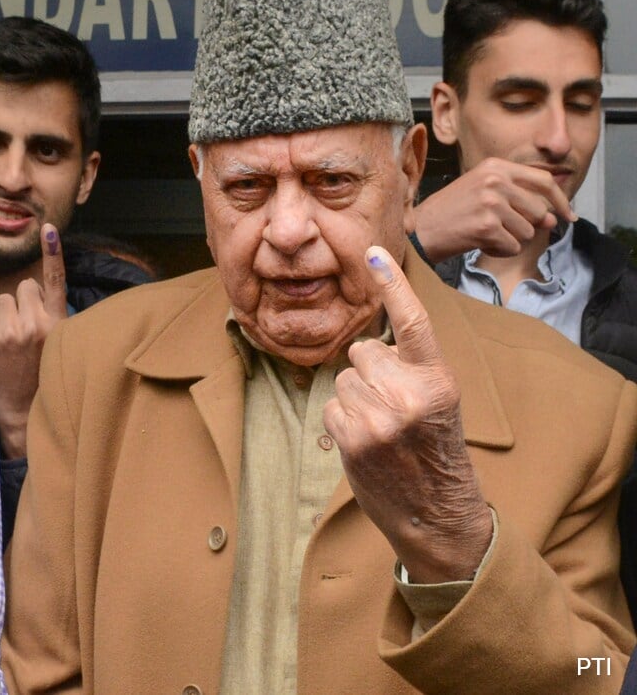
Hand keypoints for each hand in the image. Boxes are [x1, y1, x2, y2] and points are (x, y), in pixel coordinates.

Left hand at [0, 224, 68, 459]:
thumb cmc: (42, 376)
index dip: (53, 252)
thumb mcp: (58, 345)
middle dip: (22, 302)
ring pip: (2, 300)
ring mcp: (10, 331)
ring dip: (4, 315)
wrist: (21, 412)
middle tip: (25, 329)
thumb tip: (37, 290)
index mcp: (57, 324)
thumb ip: (51, 317)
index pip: (55, 281)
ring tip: (11, 341)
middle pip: (23, 287)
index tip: (48, 228)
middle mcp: (35, 324)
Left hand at [323, 246, 491, 582]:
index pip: (413, 323)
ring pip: (343, 379)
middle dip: (370, 371)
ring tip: (383, 428)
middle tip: (394, 406)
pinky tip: (366, 444)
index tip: (375, 254)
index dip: (393, 286)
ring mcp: (377, 419)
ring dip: (356, 398)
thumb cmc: (434, 450)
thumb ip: (408, 369)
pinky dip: (342, 422)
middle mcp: (408, 395)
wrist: (436, 513)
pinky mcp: (351, 439)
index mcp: (437, 380)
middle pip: (362, 352)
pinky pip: (330, 407)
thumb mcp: (436, 402)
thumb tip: (366, 345)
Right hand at [412, 157, 574, 261]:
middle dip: (528, 226)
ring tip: (486, 234)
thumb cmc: (450, 213)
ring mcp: (491, 202)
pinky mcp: (487, 226)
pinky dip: (500, 250)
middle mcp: (495, 180)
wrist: (419, 230)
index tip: (568, 215)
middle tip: (505, 230)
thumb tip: (554, 218)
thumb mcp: (483, 191)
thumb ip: (520, 199)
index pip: (544, 180)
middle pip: (539, 210)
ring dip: (511, 239)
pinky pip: (513, 246)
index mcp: (495, 166)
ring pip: (528, 231)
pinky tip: (480, 243)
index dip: (560, 200)